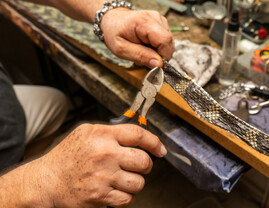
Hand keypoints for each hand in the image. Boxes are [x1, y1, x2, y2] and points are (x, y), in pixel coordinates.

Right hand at [30, 123, 166, 207]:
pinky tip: (117, 190)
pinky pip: (128, 199)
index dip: (154, 142)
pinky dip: (127, 197)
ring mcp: (103, 176)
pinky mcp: (100, 195)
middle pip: (144, 161)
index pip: (138, 135)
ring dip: (136, 182)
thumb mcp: (87, 132)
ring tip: (124, 179)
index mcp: (102, 135)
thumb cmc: (68, 155)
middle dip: (146, 166)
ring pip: (139, 182)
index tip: (160, 150)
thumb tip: (140, 136)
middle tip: (138, 166)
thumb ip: (112, 131)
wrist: (47, 180)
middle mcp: (105, 154)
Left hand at [101, 8, 173, 67]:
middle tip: (146, 57)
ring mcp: (159, 19)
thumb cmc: (114, 33)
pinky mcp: (161, 22)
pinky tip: (147, 44)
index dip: (163, 55)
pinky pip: (165, 40)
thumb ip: (140, 56)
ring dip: (158, 51)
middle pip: (169, 41)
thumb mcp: (121, 49)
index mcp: (143, 21)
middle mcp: (155, 17)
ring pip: (168, 42)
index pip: (164, 40)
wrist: (112, 20)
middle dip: (160, 54)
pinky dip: (158, 46)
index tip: (153, 63)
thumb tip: (159, 64)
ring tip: (144, 49)